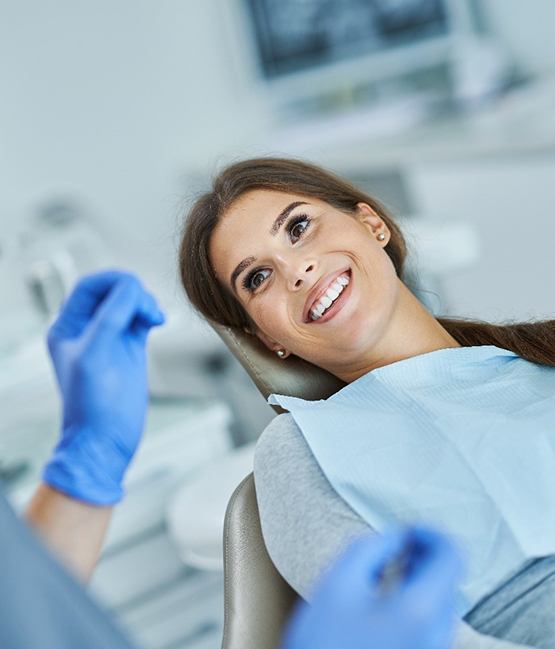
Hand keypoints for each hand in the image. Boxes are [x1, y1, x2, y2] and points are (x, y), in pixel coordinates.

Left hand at [43, 270, 164, 504]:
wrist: (105, 440)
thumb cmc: (91, 406)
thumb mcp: (95, 355)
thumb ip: (110, 318)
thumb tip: (131, 288)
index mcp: (67, 327)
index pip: (90, 286)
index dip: (114, 281)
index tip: (135, 289)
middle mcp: (87, 329)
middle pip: (112, 290)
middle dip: (133, 292)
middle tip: (147, 309)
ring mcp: (110, 337)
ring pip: (129, 302)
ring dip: (144, 302)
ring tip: (153, 318)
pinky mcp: (130, 348)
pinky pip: (141, 318)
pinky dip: (151, 313)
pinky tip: (158, 321)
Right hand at [282, 527, 462, 648]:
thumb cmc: (323, 641)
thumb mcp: (338, 582)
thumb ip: (371, 547)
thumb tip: (397, 536)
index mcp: (419, 610)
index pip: (452, 555)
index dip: (432, 533)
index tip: (406, 529)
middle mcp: (436, 633)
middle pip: (449, 577)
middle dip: (425, 552)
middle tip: (397, 542)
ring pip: (442, 599)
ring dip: (422, 574)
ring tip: (392, 565)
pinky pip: (432, 620)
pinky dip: (418, 596)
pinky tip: (392, 592)